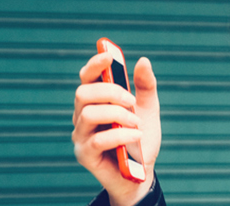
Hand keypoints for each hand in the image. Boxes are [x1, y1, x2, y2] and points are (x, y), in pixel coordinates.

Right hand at [73, 53, 161, 205]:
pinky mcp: (84, 154)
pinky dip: (121, 134)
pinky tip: (136, 135)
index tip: (108, 56)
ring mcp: (81, 135)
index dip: (94, 65)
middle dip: (110, 92)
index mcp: (95, 101)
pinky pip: (98, 139)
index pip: (86, 78)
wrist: (142, 173)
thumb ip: (145, 87)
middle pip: (84, 92)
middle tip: (132, 101)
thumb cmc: (141, 140)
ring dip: (118, 114)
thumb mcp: (148, 110)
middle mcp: (82, 116)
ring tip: (137, 123)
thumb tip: (143, 60)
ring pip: (88, 114)